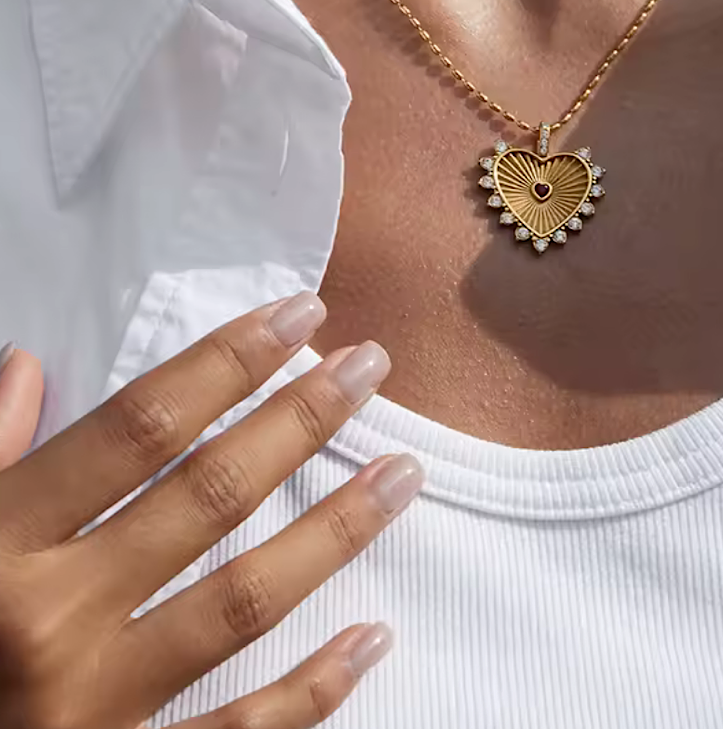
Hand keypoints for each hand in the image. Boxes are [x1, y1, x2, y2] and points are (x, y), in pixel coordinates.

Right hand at [0, 295, 420, 728]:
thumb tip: (27, 365)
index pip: (139, 428)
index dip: (228, 361)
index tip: (301, 315)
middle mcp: (49, 622)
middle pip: (208, 497)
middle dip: (300, 421)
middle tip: (371, 367)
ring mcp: (93, 710)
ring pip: (242, 602)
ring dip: (335, 531)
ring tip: (403, 473)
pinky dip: (311, 690)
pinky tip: (374, 637)